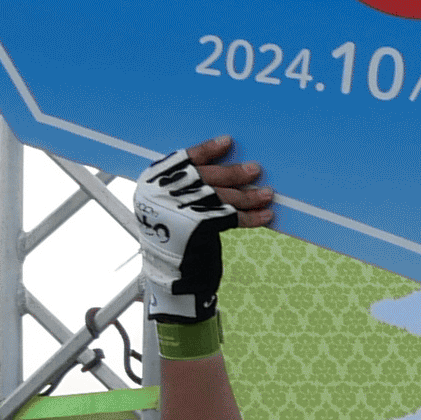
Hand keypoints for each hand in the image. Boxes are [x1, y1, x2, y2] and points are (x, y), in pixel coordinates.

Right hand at [130, 138, 277, 326]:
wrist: (169, 277)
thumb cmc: (174, 239)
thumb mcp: (172, 209)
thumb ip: (188, 190)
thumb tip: (226, 172)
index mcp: (152, 182)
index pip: (182, 158)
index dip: (207, 150)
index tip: (228, 142)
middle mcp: (162, 192)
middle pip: (206, 175)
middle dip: (234, 173)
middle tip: (255, 169)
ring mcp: (178, 209)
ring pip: (221, 195)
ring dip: (248, 196)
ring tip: (267, 194)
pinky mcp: (197, 227)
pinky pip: (230, 217)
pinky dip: (250, 217)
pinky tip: (265, 215)